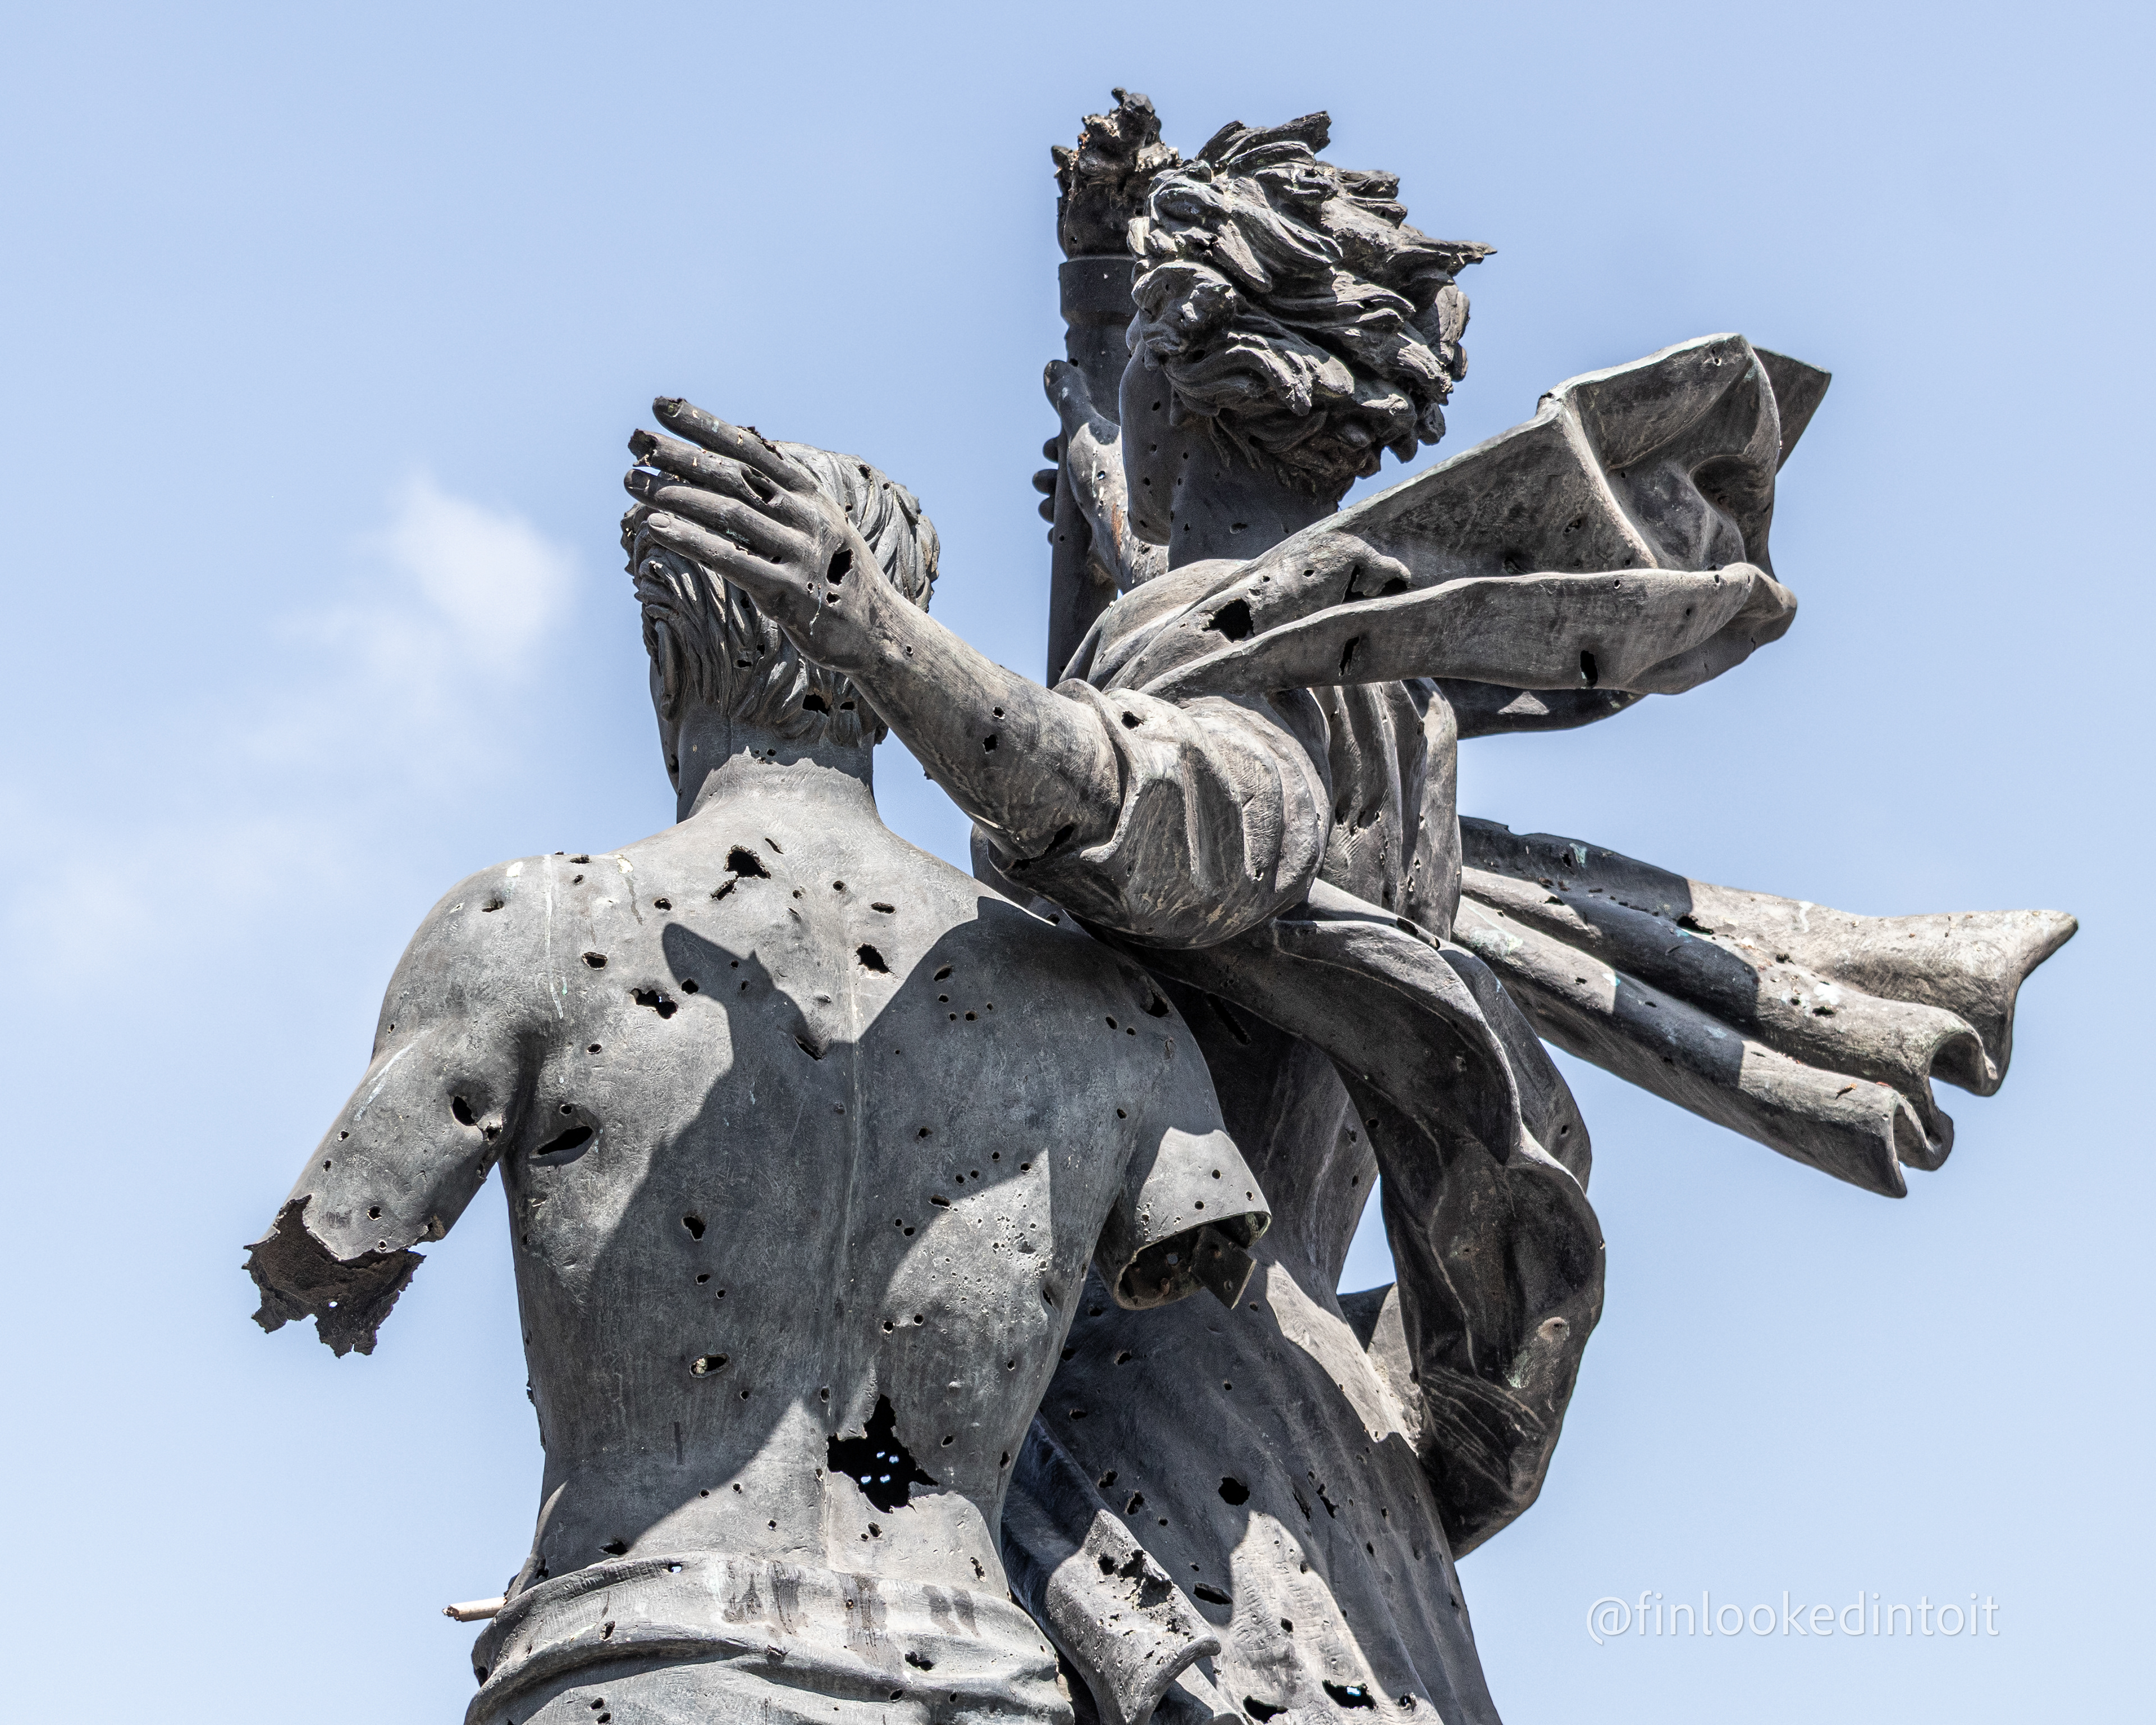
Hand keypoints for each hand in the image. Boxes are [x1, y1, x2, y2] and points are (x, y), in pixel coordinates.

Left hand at [623, 398, 877, 655]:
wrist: (878, 632)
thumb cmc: (836, 574)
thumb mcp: (818, 524)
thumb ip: (780, 495)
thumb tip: (731, 461)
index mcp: (810, 493)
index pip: (750, 447)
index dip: (704, 424)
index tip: (660, 406)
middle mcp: (807, 515)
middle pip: (733, 475)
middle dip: (679, 456)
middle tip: (635, 442)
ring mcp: (800, 553)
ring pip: (729, 513)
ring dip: (676, 494)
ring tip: (633, 481)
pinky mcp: (789, 593)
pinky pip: (732, 560)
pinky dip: (692, 541)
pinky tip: (657, 527)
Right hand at [1042, 361, 1163, 590]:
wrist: (1130, 539)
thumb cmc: (1110, 480)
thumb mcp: (1083, 432)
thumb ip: (1068, 401)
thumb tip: (1052, 366)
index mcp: (1126, 451)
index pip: (1090, 442)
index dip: (1062, 445)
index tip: (1048, 450)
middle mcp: (1131, 479)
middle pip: (1081, 473)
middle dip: (1053, 476)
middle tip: (1042, 480)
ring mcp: (1126, 510)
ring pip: (1082, 504)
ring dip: (1055, 504)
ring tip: (1045, 508)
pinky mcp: (1120, 539)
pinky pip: (1088, 534)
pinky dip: (1067, 532)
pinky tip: (1055, 532)